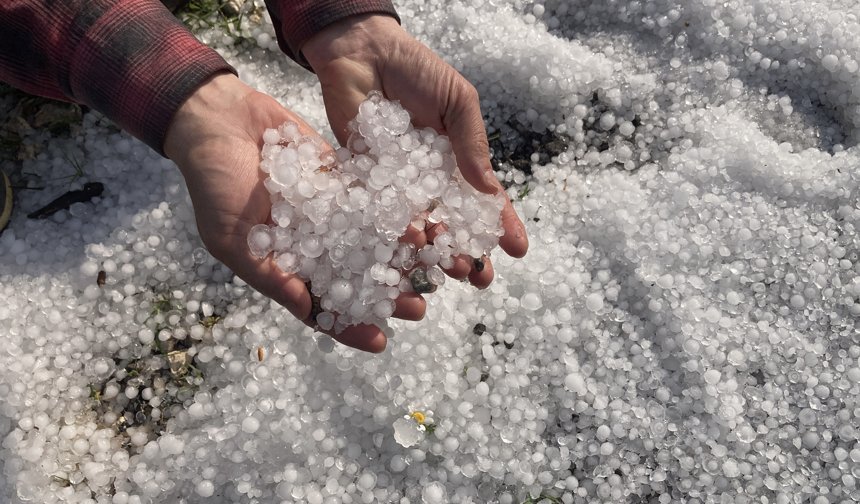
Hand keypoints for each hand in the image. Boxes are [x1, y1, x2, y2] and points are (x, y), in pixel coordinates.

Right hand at [164, 73, 421, 351]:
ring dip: (398, 256)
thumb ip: (269, 275)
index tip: (379, 340)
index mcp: (284, 267)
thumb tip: (306, 310)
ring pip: (369, 241)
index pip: (320, 305)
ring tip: (431, 267)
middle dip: (385, 294)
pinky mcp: (339, 180)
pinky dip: (396, 213)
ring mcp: (327, 212)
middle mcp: (311, 243)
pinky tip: (421, 224)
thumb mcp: (230, 239)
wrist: (219, 119)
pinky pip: (372, 201)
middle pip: (354, 277)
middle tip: (418, 306)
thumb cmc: (214, 184)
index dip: (348, 325)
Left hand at [303, 14, 528, 286]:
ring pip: (418, 226)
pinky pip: (380, 212)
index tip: (517, 251)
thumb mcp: (458, 102)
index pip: (481, 200)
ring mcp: (397, 182)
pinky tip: (410, 243)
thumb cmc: (417, 70)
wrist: (361, 52)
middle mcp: (428, 179)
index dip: (500, 226)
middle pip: (451, 223)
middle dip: (467, 252)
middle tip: (479, 278)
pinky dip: (394, 230)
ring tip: (449, 270)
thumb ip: (471, 144)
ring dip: (435, 251)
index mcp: (455, 161)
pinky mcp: (364, 180)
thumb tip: (488, 189)